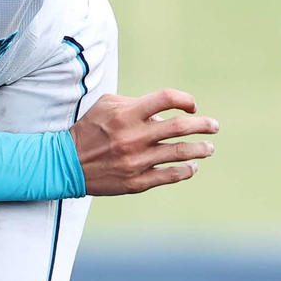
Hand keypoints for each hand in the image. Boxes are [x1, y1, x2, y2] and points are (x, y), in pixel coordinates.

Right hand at [70, 89, 217, 195]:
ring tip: (209, 148)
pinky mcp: (136, 181)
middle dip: (203, 125)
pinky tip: (192, 167)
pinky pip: (169, 175)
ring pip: (179, 153)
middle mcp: (133, 137)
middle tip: (214, 126)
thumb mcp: (107, 106)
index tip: (192, 105)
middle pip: (180, 127)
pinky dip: (185, 171)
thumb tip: (165, 115)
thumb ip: (137, 104)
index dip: (185, 100)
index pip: (166, 99)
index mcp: (126, 114)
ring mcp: (136, 161)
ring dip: (200, 149)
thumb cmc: (89, 129)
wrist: (66, 163)